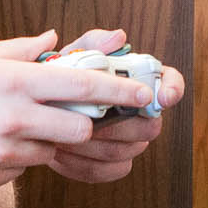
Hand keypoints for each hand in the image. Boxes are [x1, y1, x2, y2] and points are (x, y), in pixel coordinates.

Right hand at [0, 31, 154, 189]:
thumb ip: (23, 51)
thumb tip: (57, 41)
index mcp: (15, 81)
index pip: (85, 87)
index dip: (121, 92)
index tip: (143, 95)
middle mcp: (14, 118)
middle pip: (79, 130)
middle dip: (77, 125)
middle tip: (58, 115)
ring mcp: (1, 153)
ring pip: (47, 152)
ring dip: (37, 142)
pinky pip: (17, 171)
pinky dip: (9, 160)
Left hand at [42, 28, 186, 182]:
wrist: (35, 113)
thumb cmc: (58, 81)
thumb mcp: (69, 57)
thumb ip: (92, 45)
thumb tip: (118, 37)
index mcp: (136, 82)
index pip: (170, 82)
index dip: (172, 89)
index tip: (162, 97)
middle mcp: (139, 113)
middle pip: (150, 126)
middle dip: (120, 125)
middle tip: (92, 121)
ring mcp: (128, 141)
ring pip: (128, 150)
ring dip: (97, 145)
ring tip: (67, 137)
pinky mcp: (111, 164)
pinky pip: (110, 170)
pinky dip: (85, 164)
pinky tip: (63, 154)